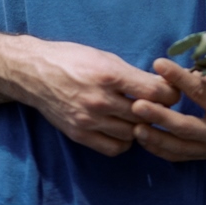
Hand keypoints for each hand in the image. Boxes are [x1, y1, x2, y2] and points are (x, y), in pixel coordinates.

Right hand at [18, 40, 181, 157]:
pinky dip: (124, 141)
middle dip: (159, 110)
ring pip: (133, 133)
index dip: (169, 93)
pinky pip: (114, 147)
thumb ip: (132, 73)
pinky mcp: (80, 135)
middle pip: (146, 115)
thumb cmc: (71, 58)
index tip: (170, 91)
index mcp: (110, 75)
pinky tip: (123, 129)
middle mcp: (101, 100)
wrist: (35, 73)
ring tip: (139, 115)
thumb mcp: (104, 57)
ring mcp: (90, 120)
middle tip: (161, 105)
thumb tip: (161, 84)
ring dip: (141, 126)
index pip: (154, 92)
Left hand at [128, 58, 205, 161]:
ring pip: (179, 148)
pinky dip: (160, 150)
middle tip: (137, 105)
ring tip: (134, 127)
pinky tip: (144, 140)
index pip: (200, 92)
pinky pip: (180, 157)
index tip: (158, 64)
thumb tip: (189, 75)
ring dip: (155, 139)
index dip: (179, 77)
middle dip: (159, 117)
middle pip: (185, 127)